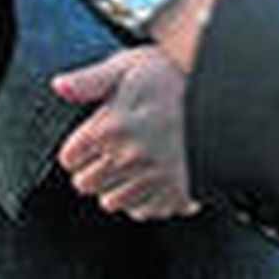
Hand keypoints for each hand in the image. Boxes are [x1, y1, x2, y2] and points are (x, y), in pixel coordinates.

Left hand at [54, 46, 198, 220]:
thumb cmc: (172, 77)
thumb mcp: (127, 67)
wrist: (220, 96)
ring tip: (131, 163)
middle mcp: (130, 158)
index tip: (89, 139)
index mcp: (113, 127)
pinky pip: (142, 211)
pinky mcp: (175, 195)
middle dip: (92, 167)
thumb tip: (59, 87)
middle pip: (86, 184)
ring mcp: (153, 179)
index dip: (76, 147)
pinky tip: (150, 176)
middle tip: (110, 149)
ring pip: (111, 202)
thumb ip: (89, 80)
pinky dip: (142, 199)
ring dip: (115, 185)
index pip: (69, 158)